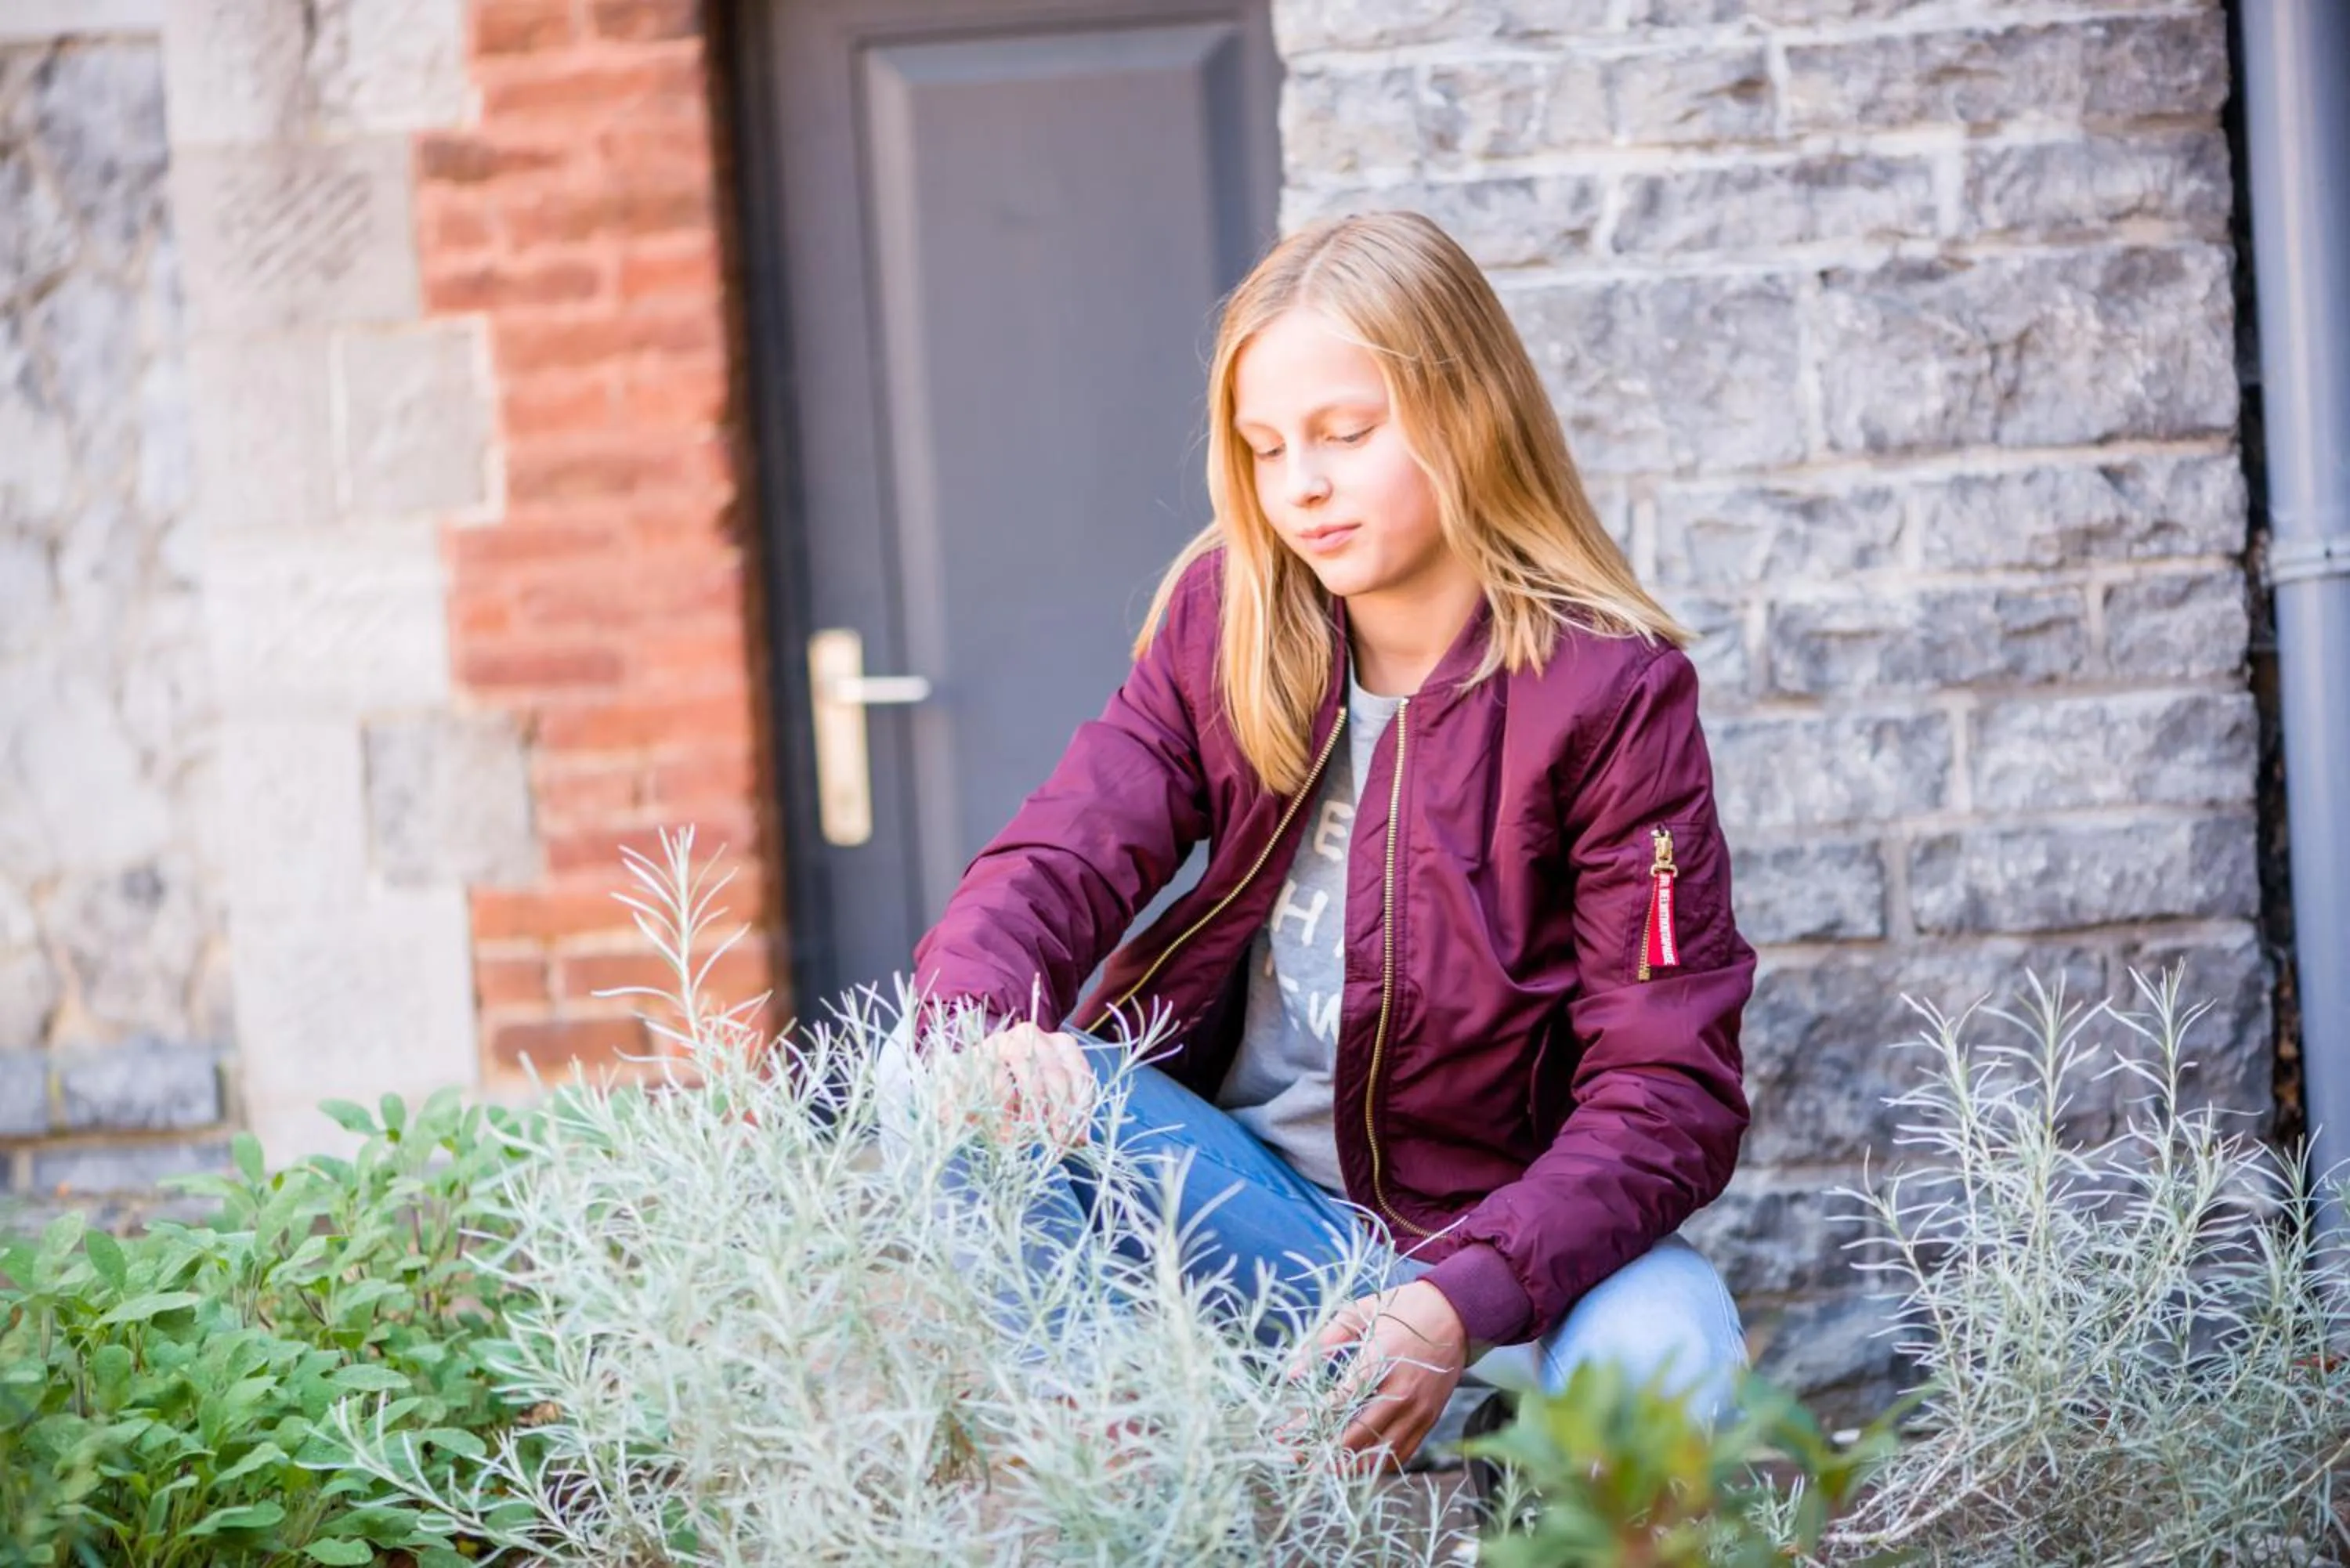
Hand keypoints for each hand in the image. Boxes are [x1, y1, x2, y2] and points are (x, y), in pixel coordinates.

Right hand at [977, 1021, 1096, 1150]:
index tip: (1078, 1136)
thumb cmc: (1011, 1089)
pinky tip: (1004, 1132)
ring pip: (1028, 1075)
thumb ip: (1062, 1114)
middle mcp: (1033, 1036)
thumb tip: (1080, 1142)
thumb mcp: (1040, 1100)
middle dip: (1059, 1111)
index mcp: (1057, 1044)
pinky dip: (1003, 1111)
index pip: (1078, 1071)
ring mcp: (1005, 1042)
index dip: (1081, 1105)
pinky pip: (998, 1082)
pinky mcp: (980, 1053)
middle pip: (1055, 1072)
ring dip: (1031, 1111)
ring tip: (1029, 1137)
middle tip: (1057, 1140)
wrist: (964, 1080)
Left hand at [1302, 1280, 1468, 1472]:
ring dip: (1351, 1465)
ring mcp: (1419, 1408)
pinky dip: (1380, 1464)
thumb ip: (1324, 1340)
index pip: (1338, 1402)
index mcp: (1380, 1361)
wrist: (1457, 1312)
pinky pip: (1404, 1451)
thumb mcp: (1360, 1312)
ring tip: (1323, 1471)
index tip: (1283, 1434)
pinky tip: (1358, 1466)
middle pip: (1358, 1434)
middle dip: (1324, 1452)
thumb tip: (1292, 1372)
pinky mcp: (1430, 1418)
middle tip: (1297, 1461)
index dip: (1308, 1422)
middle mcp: (1401, 1390)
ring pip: (1381, 1450)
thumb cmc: (1403, 1309)